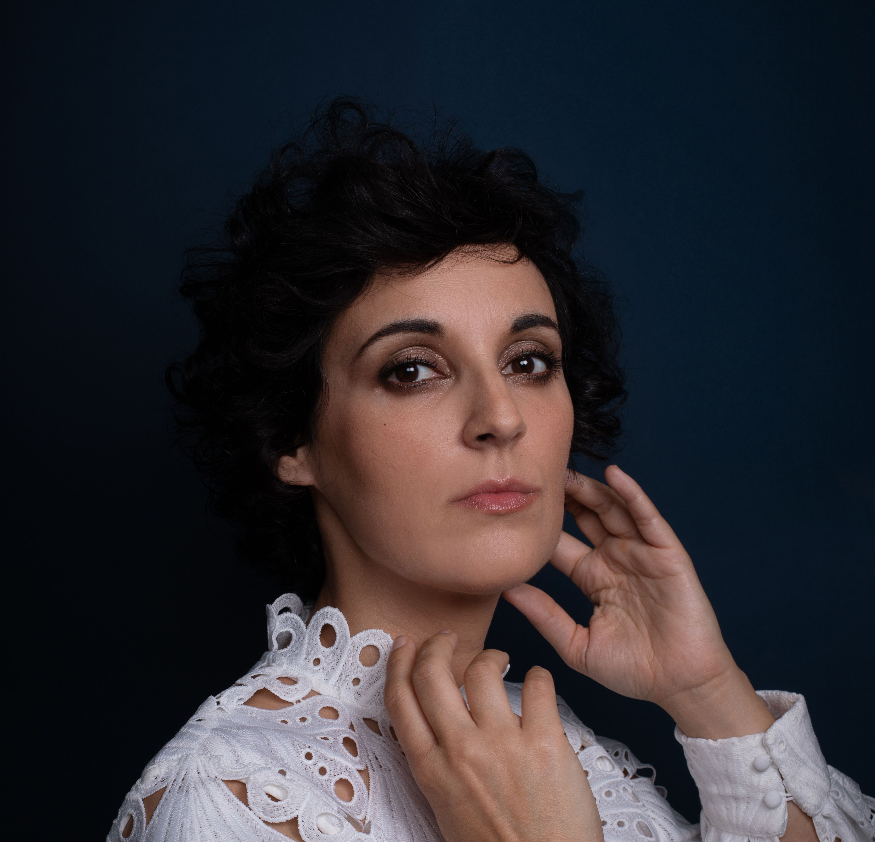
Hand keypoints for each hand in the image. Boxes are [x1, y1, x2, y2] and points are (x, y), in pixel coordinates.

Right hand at [384, 630, 603, 841]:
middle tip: (447, 638)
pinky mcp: (546, 743)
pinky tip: (539, 681)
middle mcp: (460, 752)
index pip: (400, 699)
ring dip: (490, 655)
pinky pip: (538, 685)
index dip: (398, 662)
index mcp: (431, 770)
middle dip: (436, 644)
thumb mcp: (446, 808)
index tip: (404, 645)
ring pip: (481, 669)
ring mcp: (503, 745)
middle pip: (432, 673)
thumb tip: (434, 720)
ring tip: (499, 660)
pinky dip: (539, 675)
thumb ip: (436, 763)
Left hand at [503, 466, 772, 737]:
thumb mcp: (576, 643)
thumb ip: (543, 614)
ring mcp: (641, 553)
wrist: (681, 686)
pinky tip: (614, 475)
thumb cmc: (633, 670)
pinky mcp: (667, 554)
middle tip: (537, 473)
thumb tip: (504, 590)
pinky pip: (648, 518)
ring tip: (566, 469)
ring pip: (613, 510)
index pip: (561, 542)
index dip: (541, 525)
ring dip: (591, 488)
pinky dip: (632, 494)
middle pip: (585, 516)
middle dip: (564, 495)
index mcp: (592, 577)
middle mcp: (615, 558)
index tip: (514, 504)